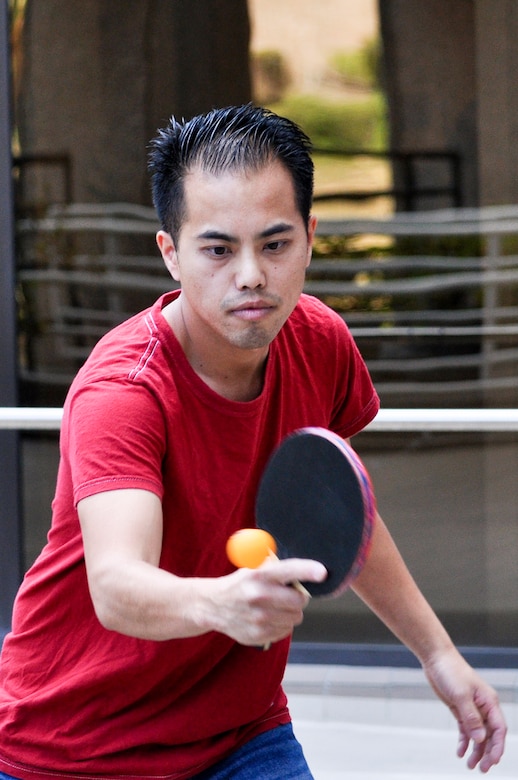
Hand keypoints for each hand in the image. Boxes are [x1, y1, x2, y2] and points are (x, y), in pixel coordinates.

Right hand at [214, 557, 326, 646]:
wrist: (212, 606)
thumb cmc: (239, 584)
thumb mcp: (252, 568)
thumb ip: (276, 568)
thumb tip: (304, 571)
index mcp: (259, 575)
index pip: (289, 571)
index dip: (308, 571)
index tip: (323, 572)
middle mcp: (259, 596)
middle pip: (299, 601)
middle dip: (298, 598)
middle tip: (288, 595)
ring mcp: (259, 619)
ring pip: (295, 618)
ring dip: (290, 612)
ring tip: (274, 607)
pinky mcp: (258, 636)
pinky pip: (286, 631)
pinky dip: (281, 625)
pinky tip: (267, 618)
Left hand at [423, 647, 506, 771]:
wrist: (436, 658)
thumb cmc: (451, 671)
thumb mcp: (461, 695)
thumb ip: (471, 717)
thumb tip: (480, 738)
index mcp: (489, 702)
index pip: (499, 729)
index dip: (498, 746)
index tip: (493, 761)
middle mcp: (483, 707)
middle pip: (490, 735)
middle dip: (487, 753)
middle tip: (482, 769)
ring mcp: (472, 709)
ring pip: (478, 735)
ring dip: (476, 750)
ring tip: (470, 765)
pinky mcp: (460, 709)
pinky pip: (465, 729)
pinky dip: (464, 741)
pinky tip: (460, 752)